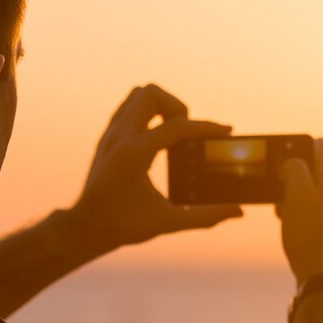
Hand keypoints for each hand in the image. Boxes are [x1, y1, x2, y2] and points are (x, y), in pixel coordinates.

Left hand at [72, 84, 243, 252]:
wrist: (85, 228)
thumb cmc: (123, 226)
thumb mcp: (167, 223)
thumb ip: (205, 217)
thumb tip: (237, 212)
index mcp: (134, 154)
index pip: (177, 126)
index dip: (206, 127)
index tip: (226, 130)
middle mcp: (120, 137)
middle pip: (151, 94)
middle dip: (177, 106)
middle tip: (187, 130)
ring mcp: (110, 135)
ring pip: (137, 95)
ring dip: (160, 105)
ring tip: (173, 130)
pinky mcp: (107, 138)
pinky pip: (128, 108)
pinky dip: (147, 114)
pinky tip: (157, 137)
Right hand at [276, 138, 322, 287]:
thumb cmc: (310, 236)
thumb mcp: (296, 194)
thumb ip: (294, 168)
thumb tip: (292, 161)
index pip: (318, 144)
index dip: (295, 149)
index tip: (279, 162)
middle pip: (314, 165)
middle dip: (292, 174)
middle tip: (278, 190)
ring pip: (312, 186)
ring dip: (293, 193)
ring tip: (282, 210)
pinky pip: (314, 204)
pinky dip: (299, 208)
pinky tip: (289, 223)